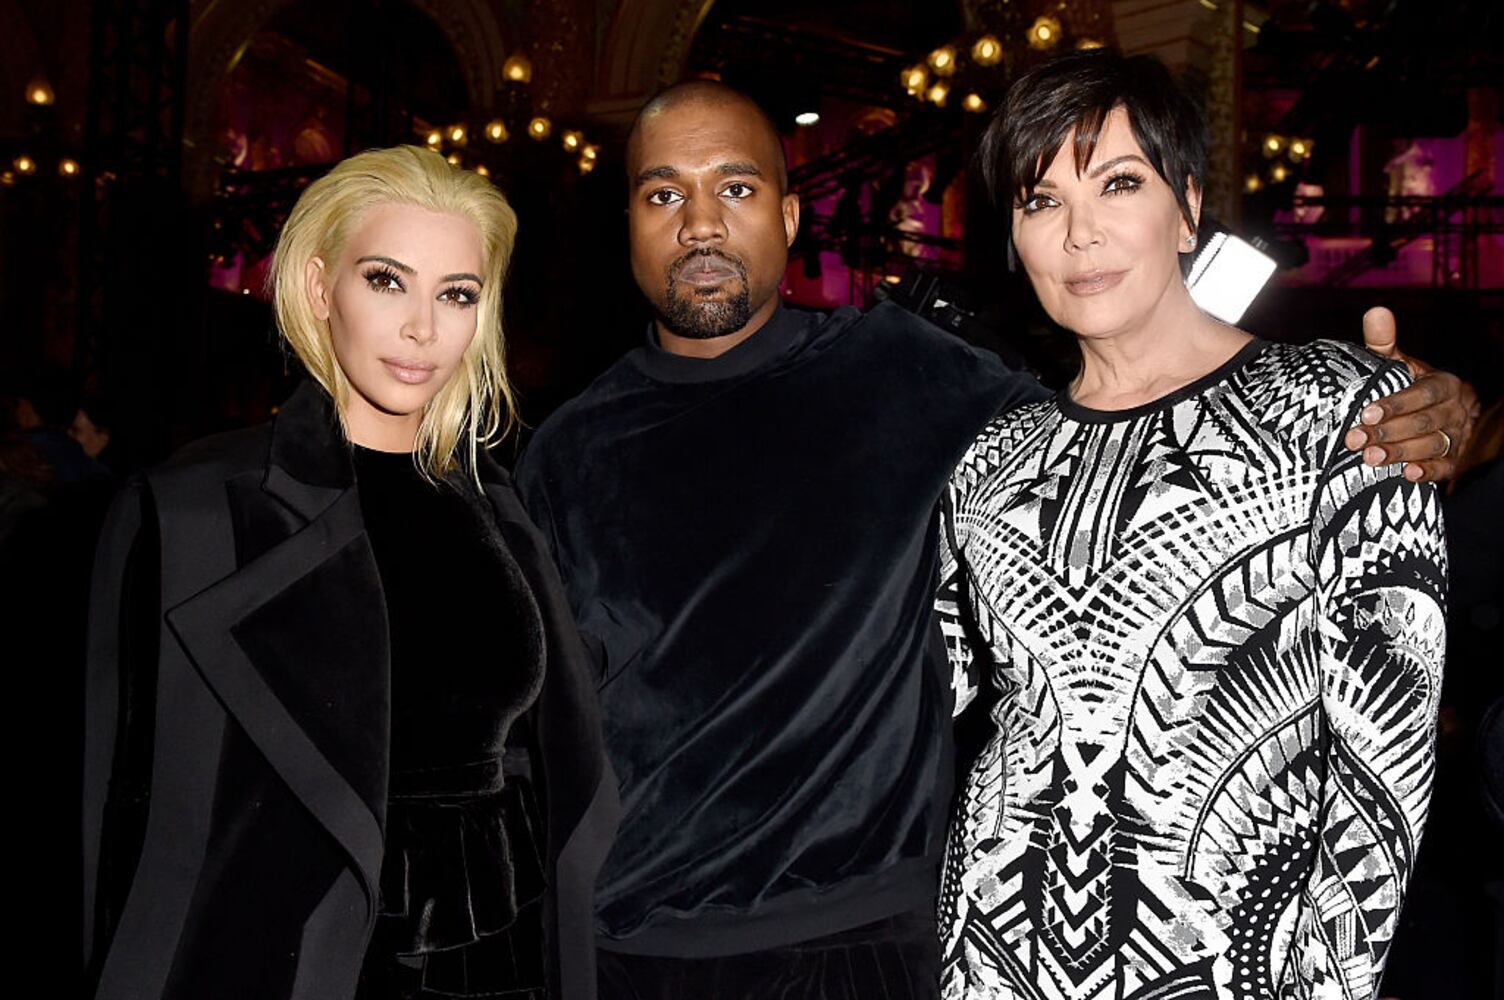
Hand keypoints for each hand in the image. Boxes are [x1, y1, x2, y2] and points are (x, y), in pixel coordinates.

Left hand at [1343, 307, 1479, 481]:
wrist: (1425, 414)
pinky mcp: (1454, 459)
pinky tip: (1407, 475)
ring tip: (1370, 459)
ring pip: (1435, 444)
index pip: (1423, 393)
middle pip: (1426, 421)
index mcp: (1443, 383)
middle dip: (1389, 431)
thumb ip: (1383, 342)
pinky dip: (1428, 472)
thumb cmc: (1403, 384)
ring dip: (1402, 452)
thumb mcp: (1394, 364)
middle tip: (1355, 440)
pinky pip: (1446, 467)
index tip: (1365, 413)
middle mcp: (1455, 409)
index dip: (1396, 403)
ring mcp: (1457, 435)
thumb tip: (1376, 311)